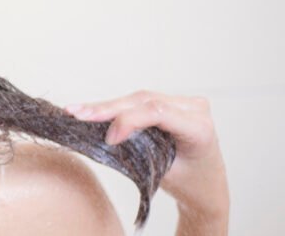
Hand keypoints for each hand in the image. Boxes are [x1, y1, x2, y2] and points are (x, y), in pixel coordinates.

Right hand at [66, 91, 228, 222]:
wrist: (208, 187)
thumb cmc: (190, 184)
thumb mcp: (164, 172)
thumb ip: (140, 150)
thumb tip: (106, 135)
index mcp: (200, 128)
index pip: (158, 112)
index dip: (129, 121)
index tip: (109, 139)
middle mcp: (195, 109)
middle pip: (144, 101)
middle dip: (108, 109)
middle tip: (77, 114)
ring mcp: (184, 103)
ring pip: (137, 99)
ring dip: (106, 106)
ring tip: (76, 111)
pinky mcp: (172, 102)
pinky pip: (139, 102)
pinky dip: (115, 108)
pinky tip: (92, 109)